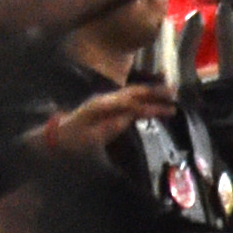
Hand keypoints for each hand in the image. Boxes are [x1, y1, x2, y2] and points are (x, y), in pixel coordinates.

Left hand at [29, 81, 174, 158]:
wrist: (58, 137)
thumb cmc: (73, 140)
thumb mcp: (92, 137)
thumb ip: (111, 126)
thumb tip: (130, 116)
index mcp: (102, 105)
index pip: (131, 100)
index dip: (150, 101)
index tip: (168, 103)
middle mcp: (106, 99)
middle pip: (134, 92)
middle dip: (155, 92)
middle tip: (175, 93)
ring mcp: (107, 102)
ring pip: (133, 95)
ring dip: (151, 95)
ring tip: (171, 97)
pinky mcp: (108, 108)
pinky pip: (129, 101)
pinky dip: (144, 101)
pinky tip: (154, 105)